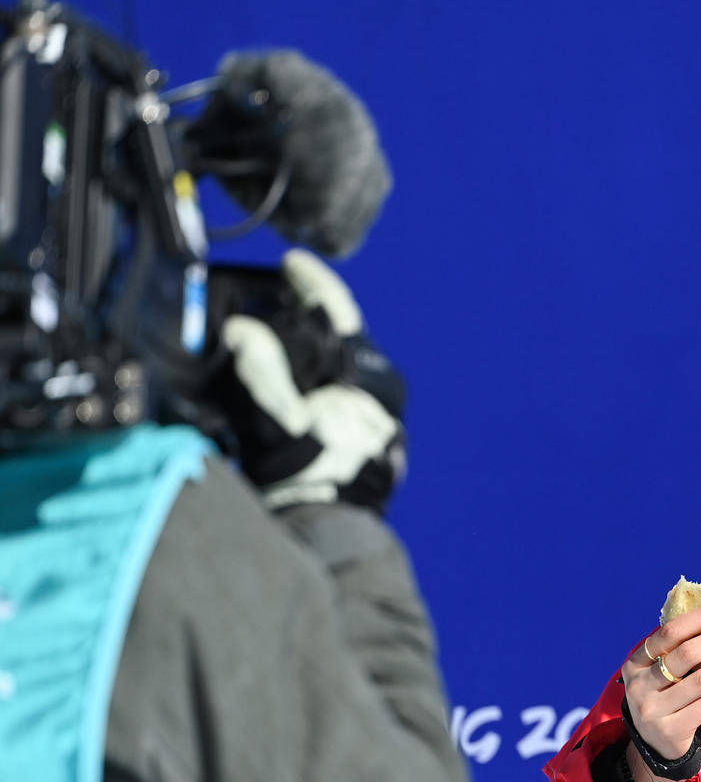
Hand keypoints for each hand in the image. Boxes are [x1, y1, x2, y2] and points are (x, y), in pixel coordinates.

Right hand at [218, 249, 406, 511]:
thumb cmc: (309, 468)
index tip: (293, 263)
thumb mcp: (277, 412)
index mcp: (360, 370)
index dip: (313, 282)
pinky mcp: (369, 433)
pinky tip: (293, 387)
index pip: (338, 308)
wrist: (333, 518)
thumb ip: (260, 367)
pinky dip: (317, 382)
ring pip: (342, 367)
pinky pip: (341, 393)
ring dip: (312, 354)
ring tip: (277, 344)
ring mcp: (376, 410)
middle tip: (280, 298)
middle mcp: (377, 386)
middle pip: (341, 337)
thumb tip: (242, 330)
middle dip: (310, 319)